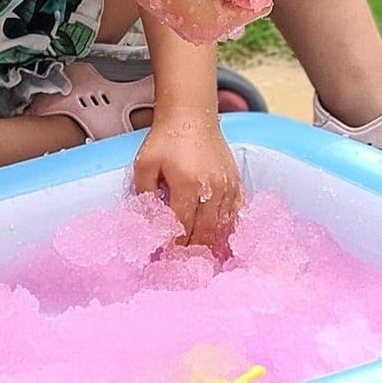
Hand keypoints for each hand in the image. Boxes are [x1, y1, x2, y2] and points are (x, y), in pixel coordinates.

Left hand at [134, 113, 243, 250]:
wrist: (192, 116)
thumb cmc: (166, 139)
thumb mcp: (144, 165)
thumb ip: (144, 195)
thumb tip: (147, 223)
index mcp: (188, 184)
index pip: (182, 227)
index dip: (175, 247)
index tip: (167, 260)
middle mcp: (212, 188)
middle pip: (206, 232)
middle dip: (194, 251)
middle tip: (185, 266)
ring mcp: (228, 186)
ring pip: (224, 226)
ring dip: (212, 244)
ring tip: (202, 259)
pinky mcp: (236, 183)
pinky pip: (237, 213)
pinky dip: (230, 229)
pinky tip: (223, 240)